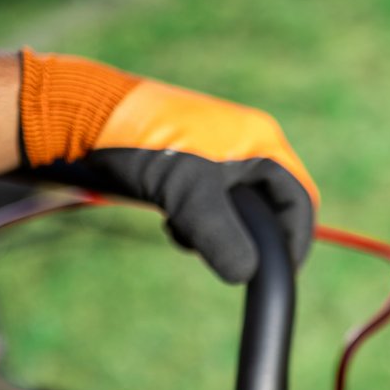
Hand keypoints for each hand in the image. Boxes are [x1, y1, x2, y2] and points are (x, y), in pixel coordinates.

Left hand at [19, 50, 317, 280]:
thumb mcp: (189, 198)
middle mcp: (249, 142)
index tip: (281, 273)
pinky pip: (214, 199)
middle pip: (270, 206)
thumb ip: (222, 239)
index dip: (295, 240)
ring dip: (220, 230)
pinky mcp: (195, 158)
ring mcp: (221, 149)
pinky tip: (173, 222)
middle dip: (249, 237)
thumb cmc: (146, 146)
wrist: (89, 114)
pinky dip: (200, 218)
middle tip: (229, 260)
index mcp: (262, 143)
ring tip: (186, 234)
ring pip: (239, 207)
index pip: (300, 200)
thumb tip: (245, 275)